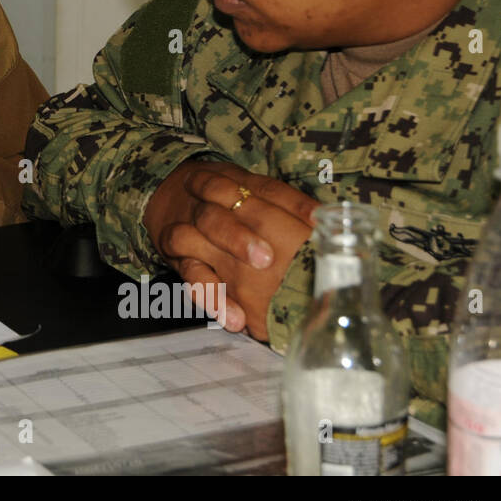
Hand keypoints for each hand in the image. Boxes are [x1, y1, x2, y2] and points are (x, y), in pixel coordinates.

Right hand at [143, 161, 318, 340]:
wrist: (170, 193)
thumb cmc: (226, 199)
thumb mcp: (252, 190)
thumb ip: (286, 204)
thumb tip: (331, 220)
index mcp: (234, 183)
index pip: (263, 189)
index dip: (290, 204)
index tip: (314, 222)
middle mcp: (206, 203)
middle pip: (216, 214)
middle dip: (237, 236)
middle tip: (266, 260)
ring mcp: (187, 228)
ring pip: (191, 239)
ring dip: (217, 268)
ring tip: (246, 293)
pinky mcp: (178, 256)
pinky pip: (189, 275)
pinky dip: (209, 296)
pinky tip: (233, 318)